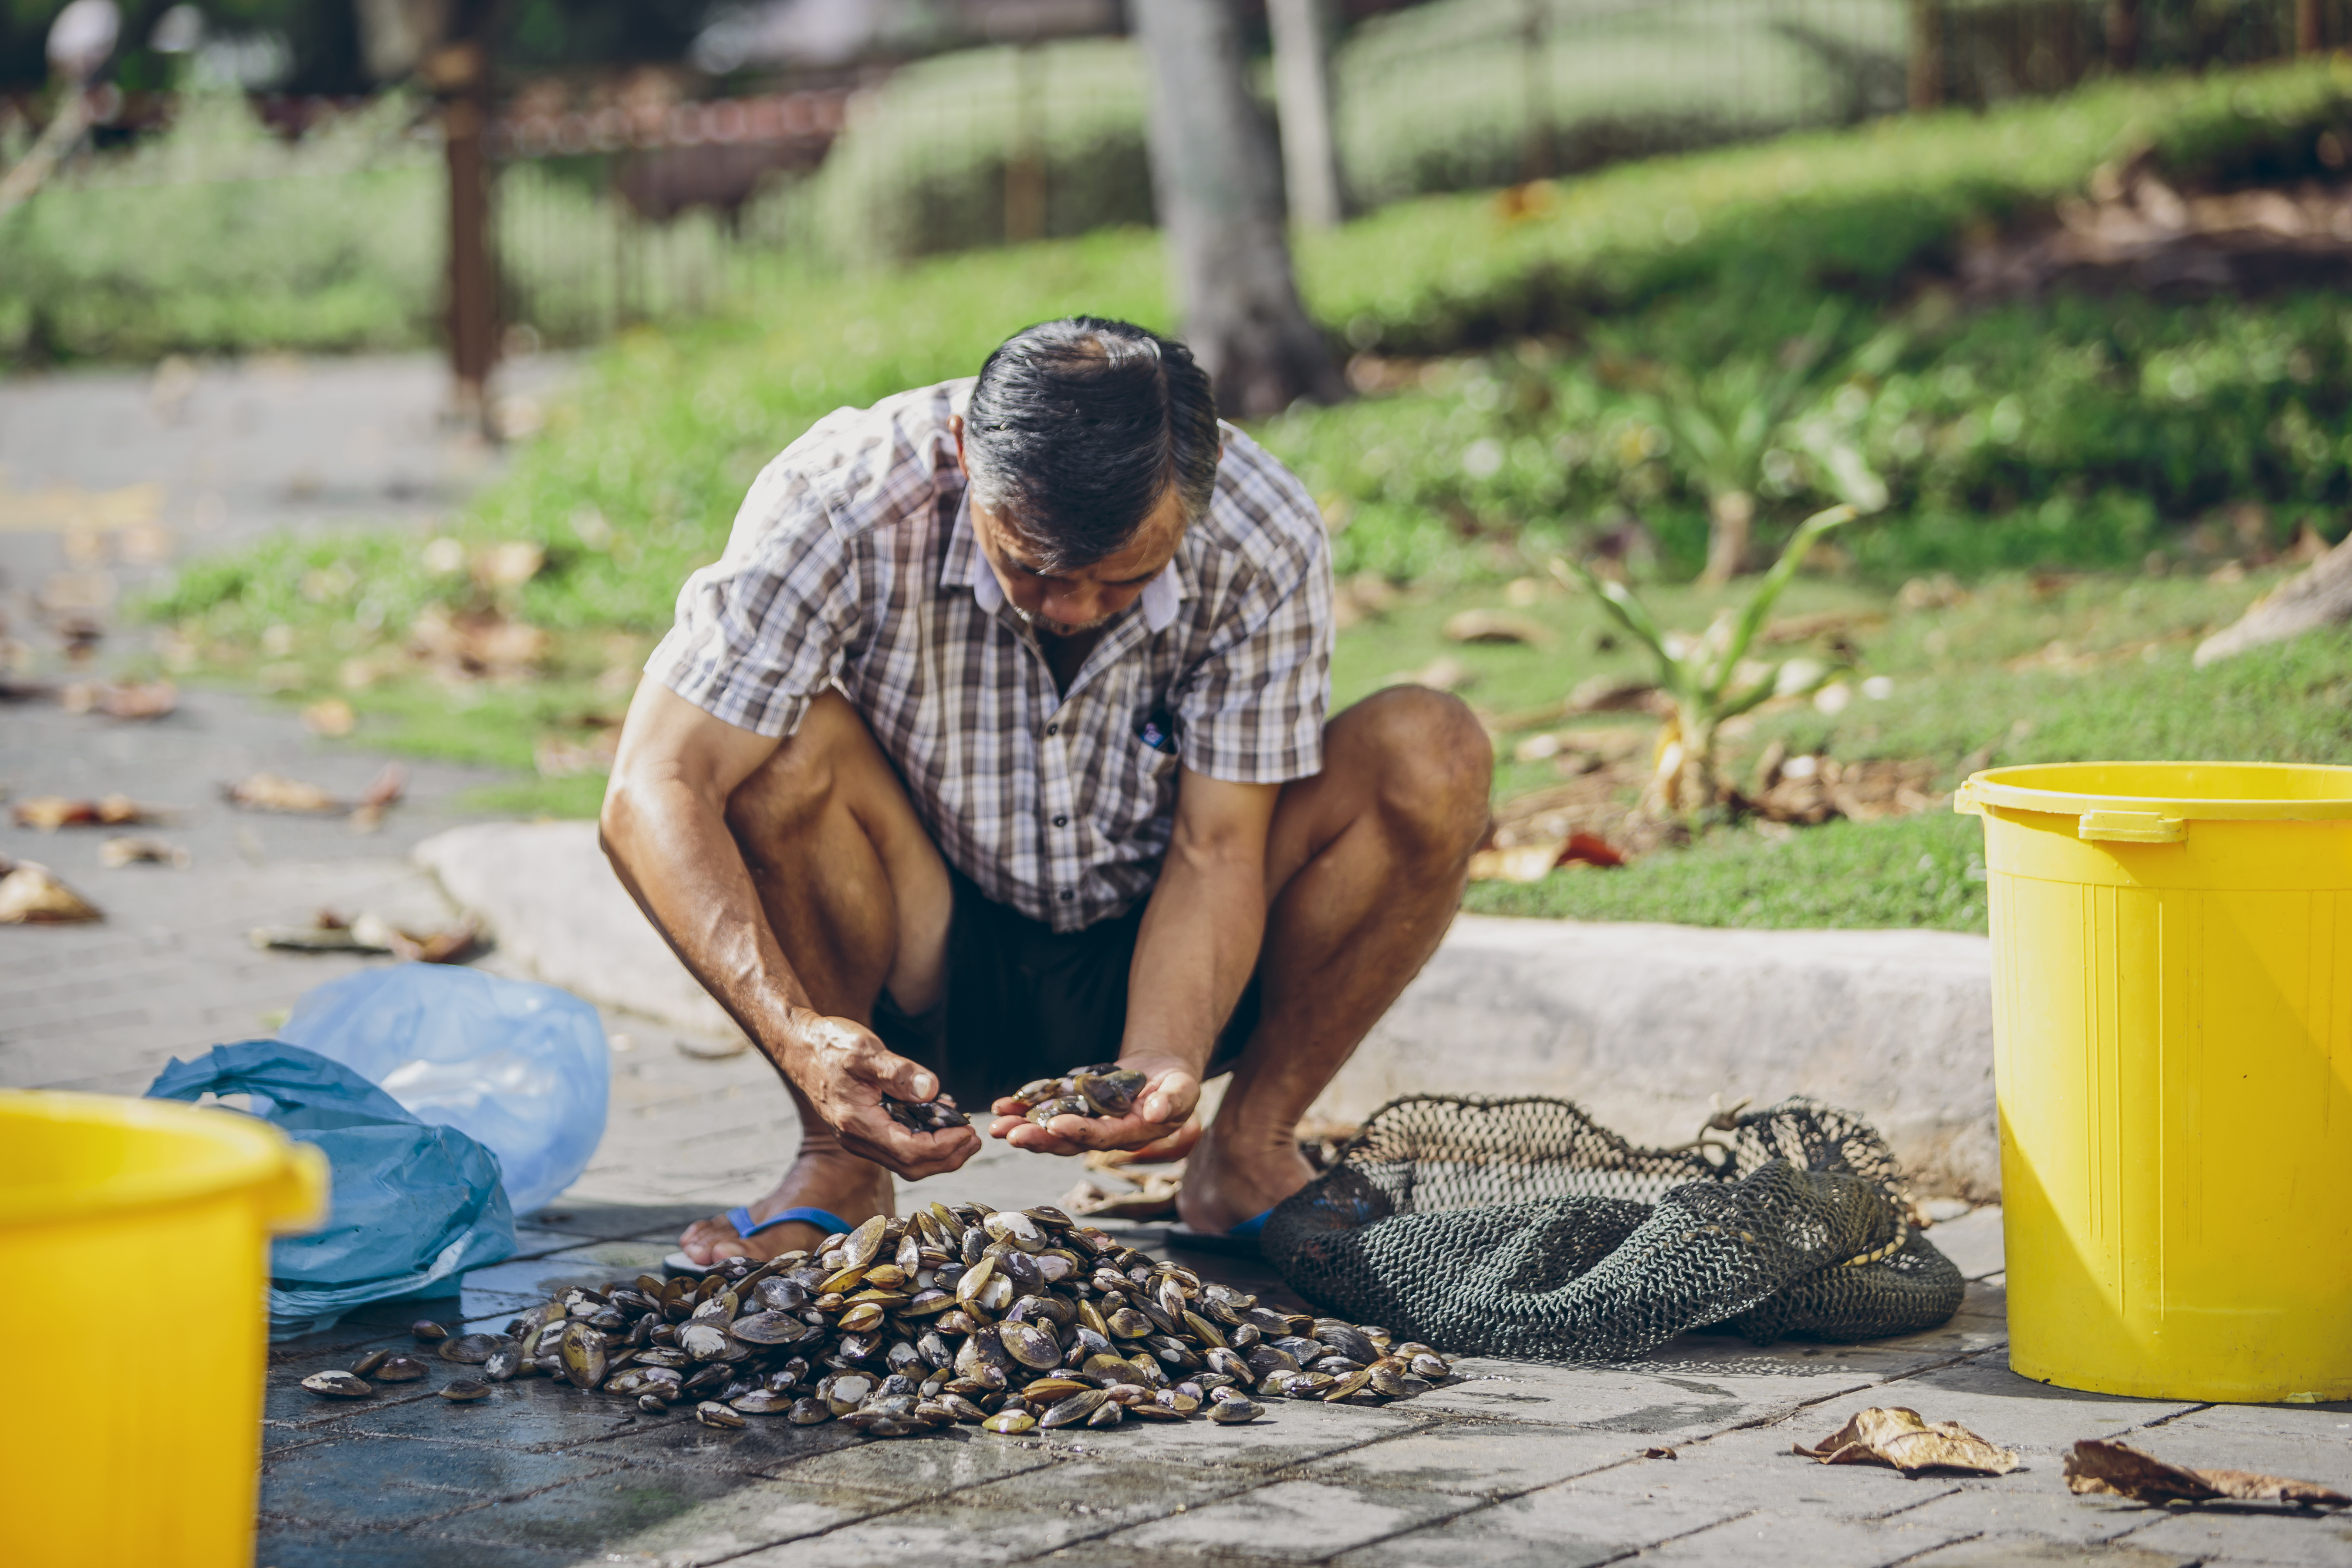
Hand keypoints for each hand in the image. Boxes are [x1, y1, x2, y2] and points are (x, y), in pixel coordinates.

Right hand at [786, 1012, 979, 1178]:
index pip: (910, 1150)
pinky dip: (923, 1142)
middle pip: (911, 1166)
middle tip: (974, 1139)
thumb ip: (899, 1072)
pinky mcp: (862, 1132)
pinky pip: (897, 1149)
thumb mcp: (866, 1050)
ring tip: (964, 1134)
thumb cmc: (830, 1045)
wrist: (800, 1048)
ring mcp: (858, 1139)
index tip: (968, 1130)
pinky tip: (938, 1122)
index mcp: (858, 1123)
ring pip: (905, 1162)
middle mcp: (857, 1139)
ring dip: (938, 1153)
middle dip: (948, 1157)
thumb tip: (932, 1090)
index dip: (945, 1145)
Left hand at [986, 1056, 1200, 1156]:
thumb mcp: (1183, 1088)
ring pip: (1050, 1130)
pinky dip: (1024, 1108)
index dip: (1078, 1133)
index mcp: (1130, 1134)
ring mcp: (1085, 1122)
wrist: (1161, 1075)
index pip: (1101, 1138)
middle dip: (1038, 1138)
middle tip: (1010, 1134)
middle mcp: (1104, 1135)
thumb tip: (1156, 1112)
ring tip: (997, 1125)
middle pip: (1067, 1142)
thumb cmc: (1177, 1084)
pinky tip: (1002, 1104)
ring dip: (1024, 1128)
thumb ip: (1173, 1101)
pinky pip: (1046, 1110)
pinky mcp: (1074, 1107)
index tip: (1055, 1125)